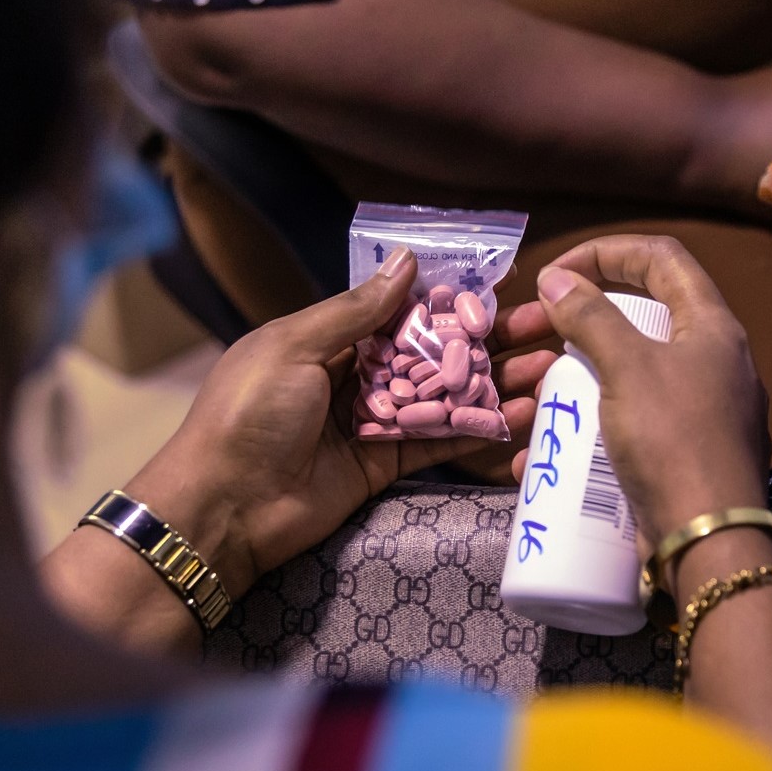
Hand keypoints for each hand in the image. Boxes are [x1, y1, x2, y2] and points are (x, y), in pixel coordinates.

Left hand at [125, 246, 556, 597]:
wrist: (224, 507)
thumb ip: (356, 310)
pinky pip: (435, 442)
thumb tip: (407, 263)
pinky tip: (518, 415)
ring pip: (441, 396)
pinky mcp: (382, 465)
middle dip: (485, 341)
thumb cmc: (247, 414)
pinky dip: (475, 429)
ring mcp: (370, 421)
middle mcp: (353, 375)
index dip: (449, 300)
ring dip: (491, 383)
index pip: (400, 311)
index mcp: (325, 337)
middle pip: (430, 353)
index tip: (504, 289)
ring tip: (546, 370)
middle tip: (546, 329)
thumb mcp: (294, 346)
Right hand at [513, 236, 770, 547]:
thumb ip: (592, 318)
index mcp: (711, 328)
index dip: (605, 252)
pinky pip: (619, 432)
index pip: (660, 260)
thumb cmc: (674, 440)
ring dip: (560, 386)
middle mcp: (708, 364)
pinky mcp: (674, 459)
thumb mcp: (629, 368)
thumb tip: (557, 280)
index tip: (555, 273)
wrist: (707, 542)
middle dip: (564, 329)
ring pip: (617, 381)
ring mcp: (692, 414)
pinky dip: (576, 436)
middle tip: (516, 338)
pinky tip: (535, 456)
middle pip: (630, 323)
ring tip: (515, 403)